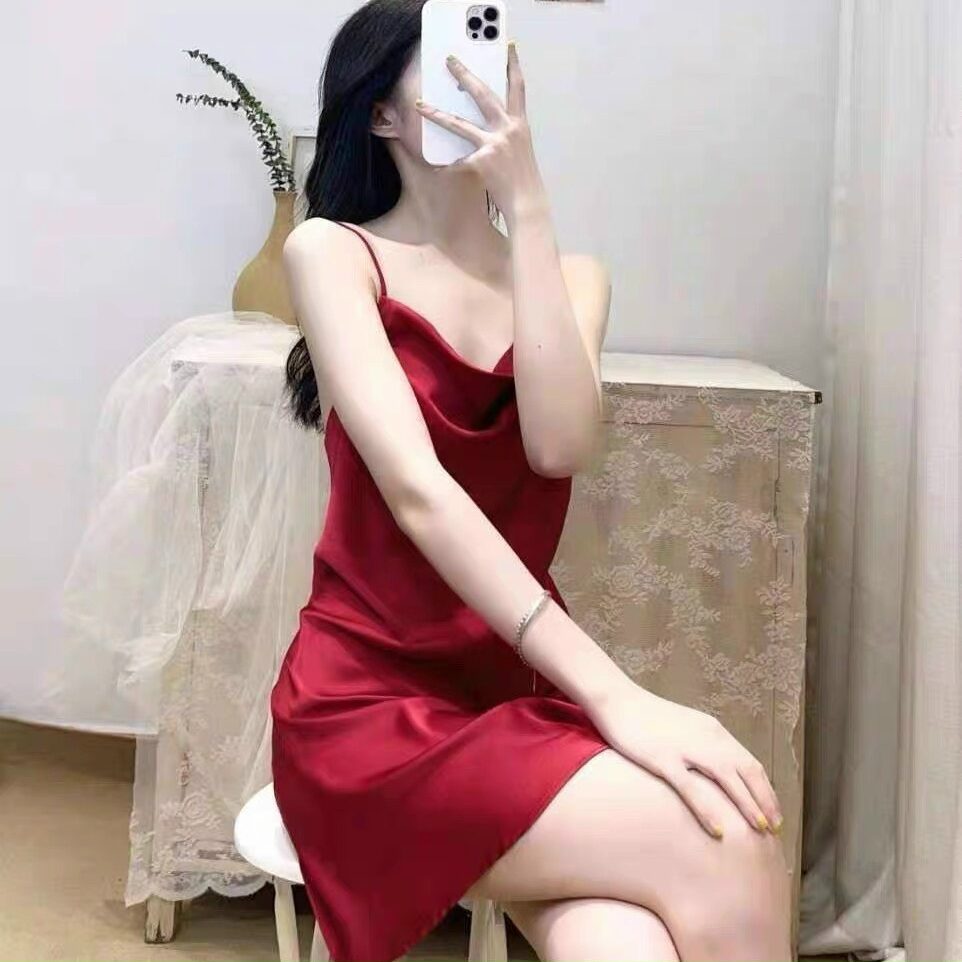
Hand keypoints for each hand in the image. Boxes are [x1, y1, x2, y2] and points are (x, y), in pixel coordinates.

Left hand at [414, 41, 546, 225]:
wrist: (527, 203)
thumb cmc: (523, 179)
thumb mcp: (519, 149)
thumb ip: (505, 133)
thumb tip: (487, 124)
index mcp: (519, 124)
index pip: (518, 88)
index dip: (513, 65)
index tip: (508, 47)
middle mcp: (508, 129)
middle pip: (483, 94)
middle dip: (464, 75)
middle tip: (449, 60)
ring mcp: (494, 144)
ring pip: (459, 124)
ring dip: (436, 113)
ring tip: (419, 104)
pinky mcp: (482, 161)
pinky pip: (457, 161)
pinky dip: (447, 165)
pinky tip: (436, 167)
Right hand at [591, 684, 784, 839]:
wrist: (617, 700)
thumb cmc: (647, 717)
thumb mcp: (685, 727)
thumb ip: (704, 746)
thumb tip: (720, 772)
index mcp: (713, 731)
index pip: (750, 763)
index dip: (765, 789)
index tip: (773, 812)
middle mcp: (706, 738)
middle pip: (746, 771)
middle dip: (764, 800)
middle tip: (774, 828)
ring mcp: (686, 747)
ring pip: (727, 778)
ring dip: (747, 805)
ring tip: (760, 829)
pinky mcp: (663, 758)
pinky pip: (691, 788)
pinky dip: (708, 810)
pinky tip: (719, 830)